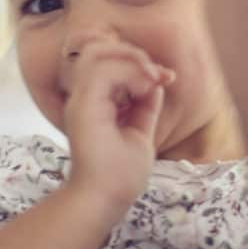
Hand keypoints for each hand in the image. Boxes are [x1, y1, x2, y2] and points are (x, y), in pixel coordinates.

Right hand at [62, 38, 174, 217]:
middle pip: (100, 48)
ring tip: (151, 79)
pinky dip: (129, 72)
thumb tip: (156, 83)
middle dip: (135, 54)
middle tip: (159, 75)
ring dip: (131, 59)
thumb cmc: (119, 176)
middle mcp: (83, 96)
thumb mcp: (141, 132)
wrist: (106, 200)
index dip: (139, 62)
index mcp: (94, 102)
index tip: (167, 78)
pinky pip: (103, 70)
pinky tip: (145, 88)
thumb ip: (145, 107)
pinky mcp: (84, 106)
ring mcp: (81, 100)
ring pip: (98, 52)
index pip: (108, 61)